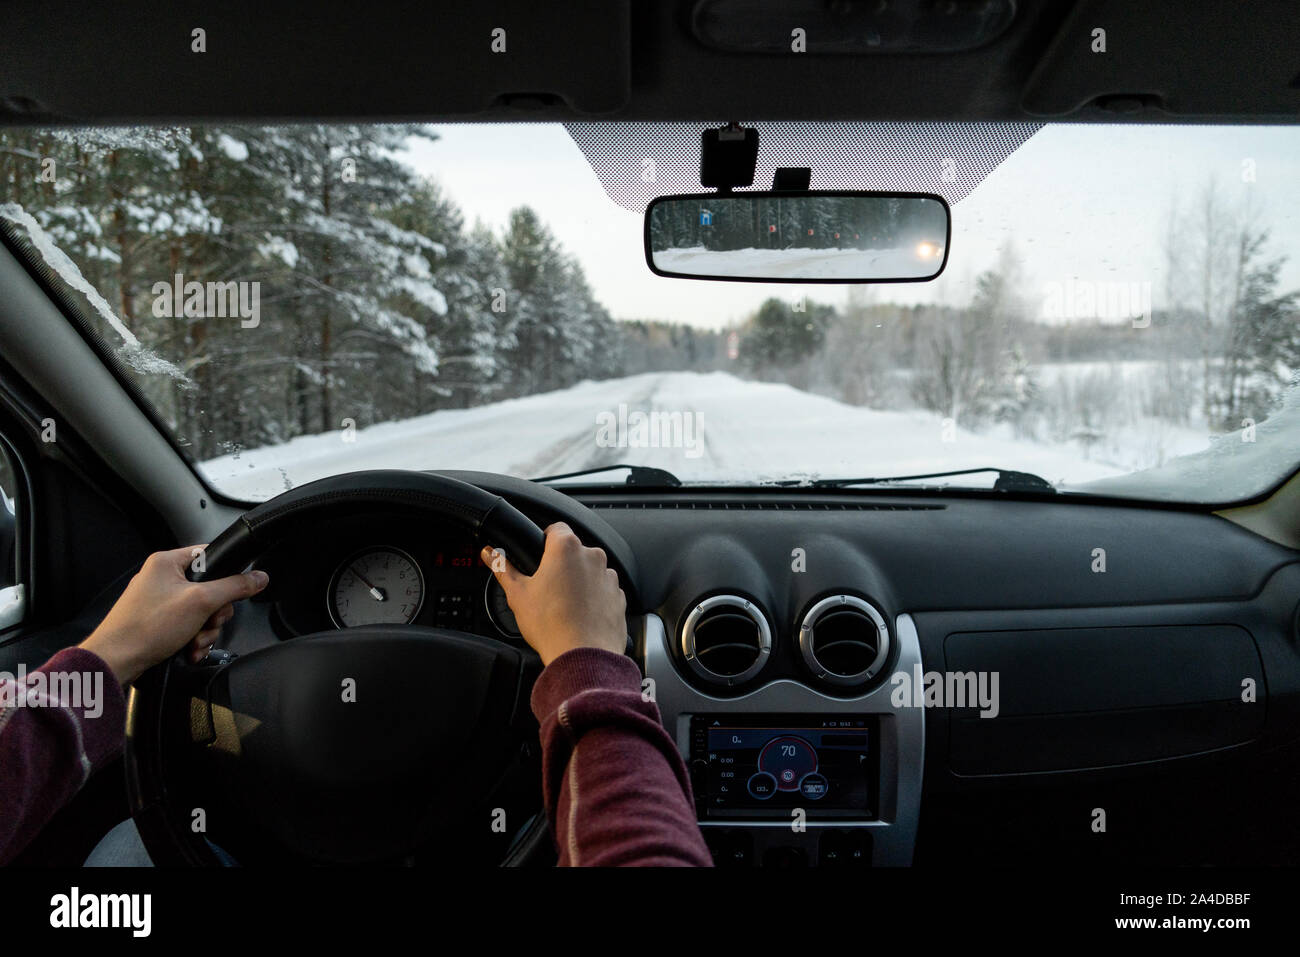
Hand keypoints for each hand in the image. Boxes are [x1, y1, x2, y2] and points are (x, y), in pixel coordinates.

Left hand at [80, 545, 269, 683]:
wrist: (116, 661)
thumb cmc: (146, 628)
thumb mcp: (201, 602)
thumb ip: (234, 587)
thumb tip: (259, 577)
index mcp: (167, 562)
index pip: (210, 556)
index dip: (226, 574)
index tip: (233, 591)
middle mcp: (162, 578)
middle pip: (210, 589)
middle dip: (214, 614)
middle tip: (207, 623)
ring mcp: (159, 602)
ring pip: (201, 611)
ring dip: (205, 631)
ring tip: (194, 642)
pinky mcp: (158, 622)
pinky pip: (188, 626)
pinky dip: (193, 640)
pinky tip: (189, 650)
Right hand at [480, 522, 626, 666]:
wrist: (583, 656)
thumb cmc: (551, 625)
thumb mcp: (517, 594)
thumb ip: (503, 568)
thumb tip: (490, 554)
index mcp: (566, 548)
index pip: (556, 528)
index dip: (545, 540)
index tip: (539, 555)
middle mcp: (592, 557)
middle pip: (573, 551)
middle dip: (560, 566)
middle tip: (546, 588)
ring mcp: (609, 577)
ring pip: (589, 572)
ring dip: (578, 582)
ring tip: (562, 606)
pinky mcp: (618, 597)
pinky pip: (603, 591)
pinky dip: (593, 599)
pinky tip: (579, 616)